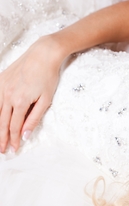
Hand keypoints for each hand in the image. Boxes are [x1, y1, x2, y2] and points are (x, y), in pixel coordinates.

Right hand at [0, 36, 63, 152]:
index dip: (14, 140)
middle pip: (2, 122)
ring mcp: (2, 87)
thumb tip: (25, 135)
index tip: (13, 150)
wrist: (43, 54)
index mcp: (20, 102)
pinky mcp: (0, 80)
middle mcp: (7, 96)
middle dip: (1, 138)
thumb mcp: (46, 100)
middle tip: (1, 150)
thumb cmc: (48, 77)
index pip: (14, 127)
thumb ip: (34, 118)